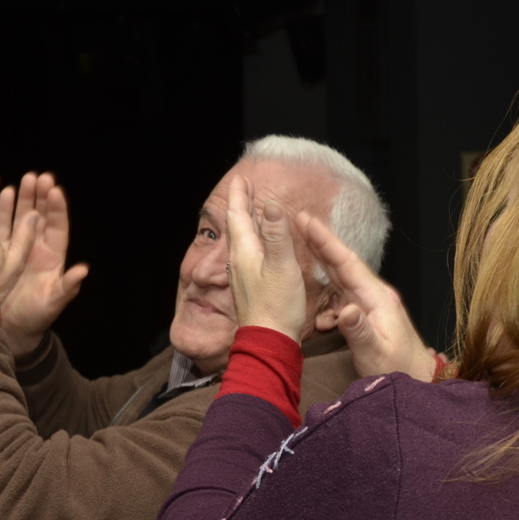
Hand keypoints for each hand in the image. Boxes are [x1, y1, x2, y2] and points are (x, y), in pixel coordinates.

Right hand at [0, 173, 89, 353]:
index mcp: (53, 257)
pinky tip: (1, 194)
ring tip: (22, 179)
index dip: (57, 209)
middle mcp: (37, 249)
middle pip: (40, 216)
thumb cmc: (35, 318)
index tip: (55, 190)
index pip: (57, 227)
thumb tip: (83, 271)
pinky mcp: (0, 251)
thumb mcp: (53, 303)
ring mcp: (18, 248)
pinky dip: (2, 211)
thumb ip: (67, 287)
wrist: (11, 329)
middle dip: (40, 196)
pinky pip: (2, 227)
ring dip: (22, 199)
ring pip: (21, 217)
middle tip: (38, 176)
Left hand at [225, 175, 307, 340]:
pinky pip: (248, 254)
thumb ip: (277, 236)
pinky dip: (252, 240)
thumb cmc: (277, 306)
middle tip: (244, 188)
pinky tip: (258, 246)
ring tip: (250, 210)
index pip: (238, 216)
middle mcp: (238, 262)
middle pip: (237, 226)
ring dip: (245, 221)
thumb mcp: (281, 266)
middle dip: (241, 204)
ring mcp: (242, 275)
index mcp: (244, 252)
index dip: (240, 196)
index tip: (241, 178)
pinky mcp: (250, 287)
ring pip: (241, 240)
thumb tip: (271, 206)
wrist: (269, 341)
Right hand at [297, 212, 436, 380]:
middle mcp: (374, 295)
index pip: (347, 264)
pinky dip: (325, 291)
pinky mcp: (366, 314)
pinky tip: (314, 298)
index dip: (326, 242)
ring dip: (321, 260)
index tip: (308, 222)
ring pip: (341, 276)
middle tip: (300, 220)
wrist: (419, 379)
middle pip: (343, 263)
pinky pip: (342, 295)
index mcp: (378, 298)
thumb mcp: (376, 353)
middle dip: (321, 242)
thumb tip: (344, 310)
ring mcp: (371, 304)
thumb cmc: (399, 369)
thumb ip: (360, 331)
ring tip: (302, 245)